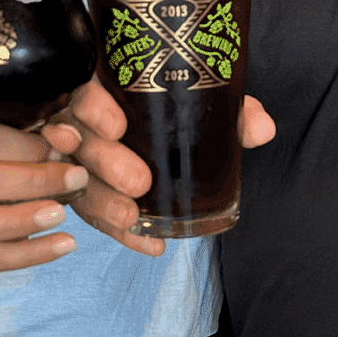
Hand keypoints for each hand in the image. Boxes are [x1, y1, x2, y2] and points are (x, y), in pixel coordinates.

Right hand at [0, 19, 88, 279]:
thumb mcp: (8, 119)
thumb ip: (41, 125)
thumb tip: (72, 137)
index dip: (27, 147)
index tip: (67, 146)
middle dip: (32, 183)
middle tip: (78, 178)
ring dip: (18, 225)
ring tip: (64, 221)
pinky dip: (16, 258)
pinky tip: (58, 247)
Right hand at [43, 84, 277, 255]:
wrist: (166, 129)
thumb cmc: (179, 109)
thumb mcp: (204, 104)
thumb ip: (231, 111)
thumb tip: (262, 129)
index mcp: (106, 92)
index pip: (83, 93)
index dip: (93, 110)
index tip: (116, 126)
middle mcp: (83, 126)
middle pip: (77, 142)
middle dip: (103, 163)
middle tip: (137, 181)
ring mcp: (78, 163)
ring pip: (75, 183)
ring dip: (102, 203)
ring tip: (131, 218)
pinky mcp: (86, 195)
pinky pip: (96, 216)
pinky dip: (124, 234)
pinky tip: (150, 244)